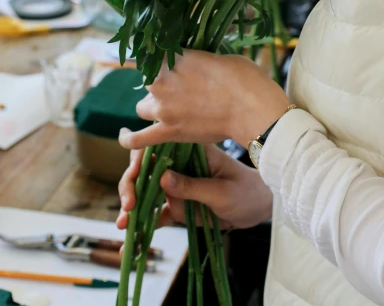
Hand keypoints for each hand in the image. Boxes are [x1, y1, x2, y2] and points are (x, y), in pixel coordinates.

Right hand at [117, 145, 272, 230]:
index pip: (159, 146)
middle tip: (128, 205)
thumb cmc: (246, 191)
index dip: (142, 158)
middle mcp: (179, 164)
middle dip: (132, 185)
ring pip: (146, 192)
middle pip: (146, 169)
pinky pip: (157, 213)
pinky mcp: (178, 204)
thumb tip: (162, 179)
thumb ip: (193, 187)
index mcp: (192, 150)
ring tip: (122, 223)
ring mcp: (177, 185)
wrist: (258, 208)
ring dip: (133, 207)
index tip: (135, 174)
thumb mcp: (222, 191)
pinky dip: (144, 224)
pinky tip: (131, 239)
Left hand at [119, 50, 288, 150]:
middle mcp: (161, 80)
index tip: (165, 60)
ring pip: (142, 106)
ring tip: (169, 109)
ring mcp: (162, 107)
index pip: (152, 53)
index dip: (158, 57)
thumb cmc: (243, 78)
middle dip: (160, 84)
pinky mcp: (167, 131)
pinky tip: (125, 134)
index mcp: (174, 57)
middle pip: (148, 80)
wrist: (251, 109)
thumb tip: (195, 64)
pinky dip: (128, 138)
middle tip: (180, 88)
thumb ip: (198, 60)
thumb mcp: (220, 57)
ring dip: (152, 106)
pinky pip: (137, 139)